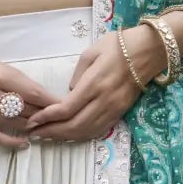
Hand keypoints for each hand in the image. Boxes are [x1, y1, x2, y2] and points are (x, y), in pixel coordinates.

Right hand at [0, 53, 62, 149]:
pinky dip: (10, 142)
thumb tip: (44, 100)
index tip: (64, 107)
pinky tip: (24, 143)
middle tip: (56, 120)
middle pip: (25, 108)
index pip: (32, 92)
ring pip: (13, 122)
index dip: (50, 102)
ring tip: (43, 128)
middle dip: (42, 114)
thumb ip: (21, 83)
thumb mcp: (2, 67)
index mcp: (0, 75)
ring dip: (30, 126)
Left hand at [24, 25, 163, 141]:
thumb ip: (77, 74)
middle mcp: (104, 100)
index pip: (67, 108)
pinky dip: (81, 136)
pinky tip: (69, 135)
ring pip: (86, 131)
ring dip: (64, 137)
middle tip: (34, 134)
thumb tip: (70, 93)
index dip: (47, 117)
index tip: (33, 120)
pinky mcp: (120, 113)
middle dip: (51, 132)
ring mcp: (114, 109)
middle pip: (74, 125)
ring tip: (47, 137)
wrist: (149, 51)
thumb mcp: (91, 52)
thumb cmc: (118, 46)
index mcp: (94, 83)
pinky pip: (98, 130)